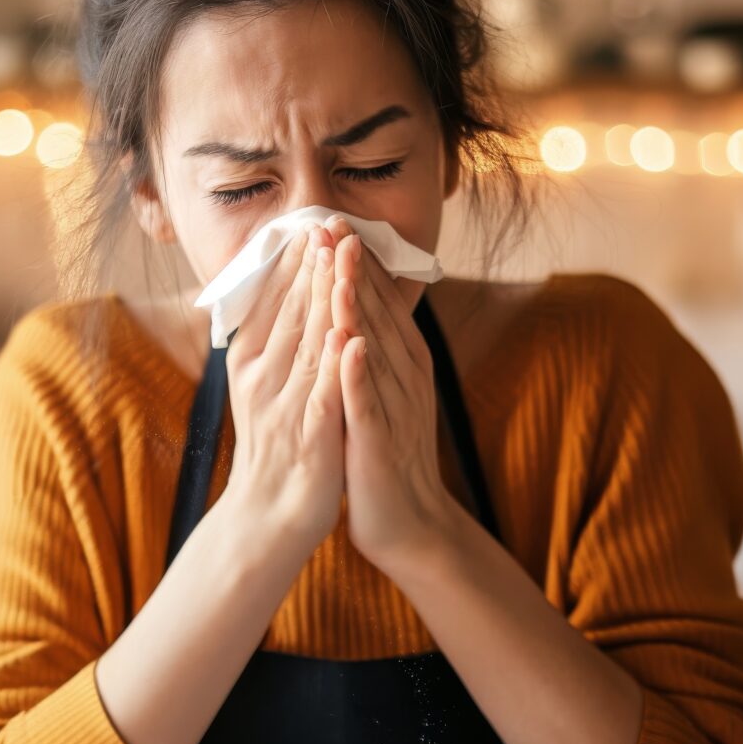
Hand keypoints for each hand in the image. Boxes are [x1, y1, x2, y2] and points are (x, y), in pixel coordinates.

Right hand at [215, 223, 350, 560]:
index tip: (312, 226)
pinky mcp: (310, 434)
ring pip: (308, 341)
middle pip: (291, 312)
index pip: (273, 302)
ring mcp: (284, 405)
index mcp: (250, 362)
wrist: (267, 515)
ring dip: (325, 297)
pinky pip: (325, 393)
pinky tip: (351, 336)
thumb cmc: (275, 447)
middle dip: (312, 266)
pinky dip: (338, 364)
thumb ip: (274, 343)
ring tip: (341, 258)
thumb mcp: (266, 386)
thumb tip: (284, 296)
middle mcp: (262, 377)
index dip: (294, 263)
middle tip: (328, 223)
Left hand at [331, 223, 466, 577]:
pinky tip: (348, 342)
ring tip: (342, 262)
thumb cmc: (386, 454)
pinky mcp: (378, 440)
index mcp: (403, 362)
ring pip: (373, 345)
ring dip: (358, 303)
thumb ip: (373, 348)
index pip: (380, 302)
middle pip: (377, 311)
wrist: (409, 523)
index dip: (358, 261)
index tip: (335, 221)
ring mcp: (393, 406)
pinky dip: (358, 371)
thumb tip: (355, 307)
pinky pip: (367, 400)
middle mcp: (404, 376)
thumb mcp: (382, 391)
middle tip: (333, 220)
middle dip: (354, 266)